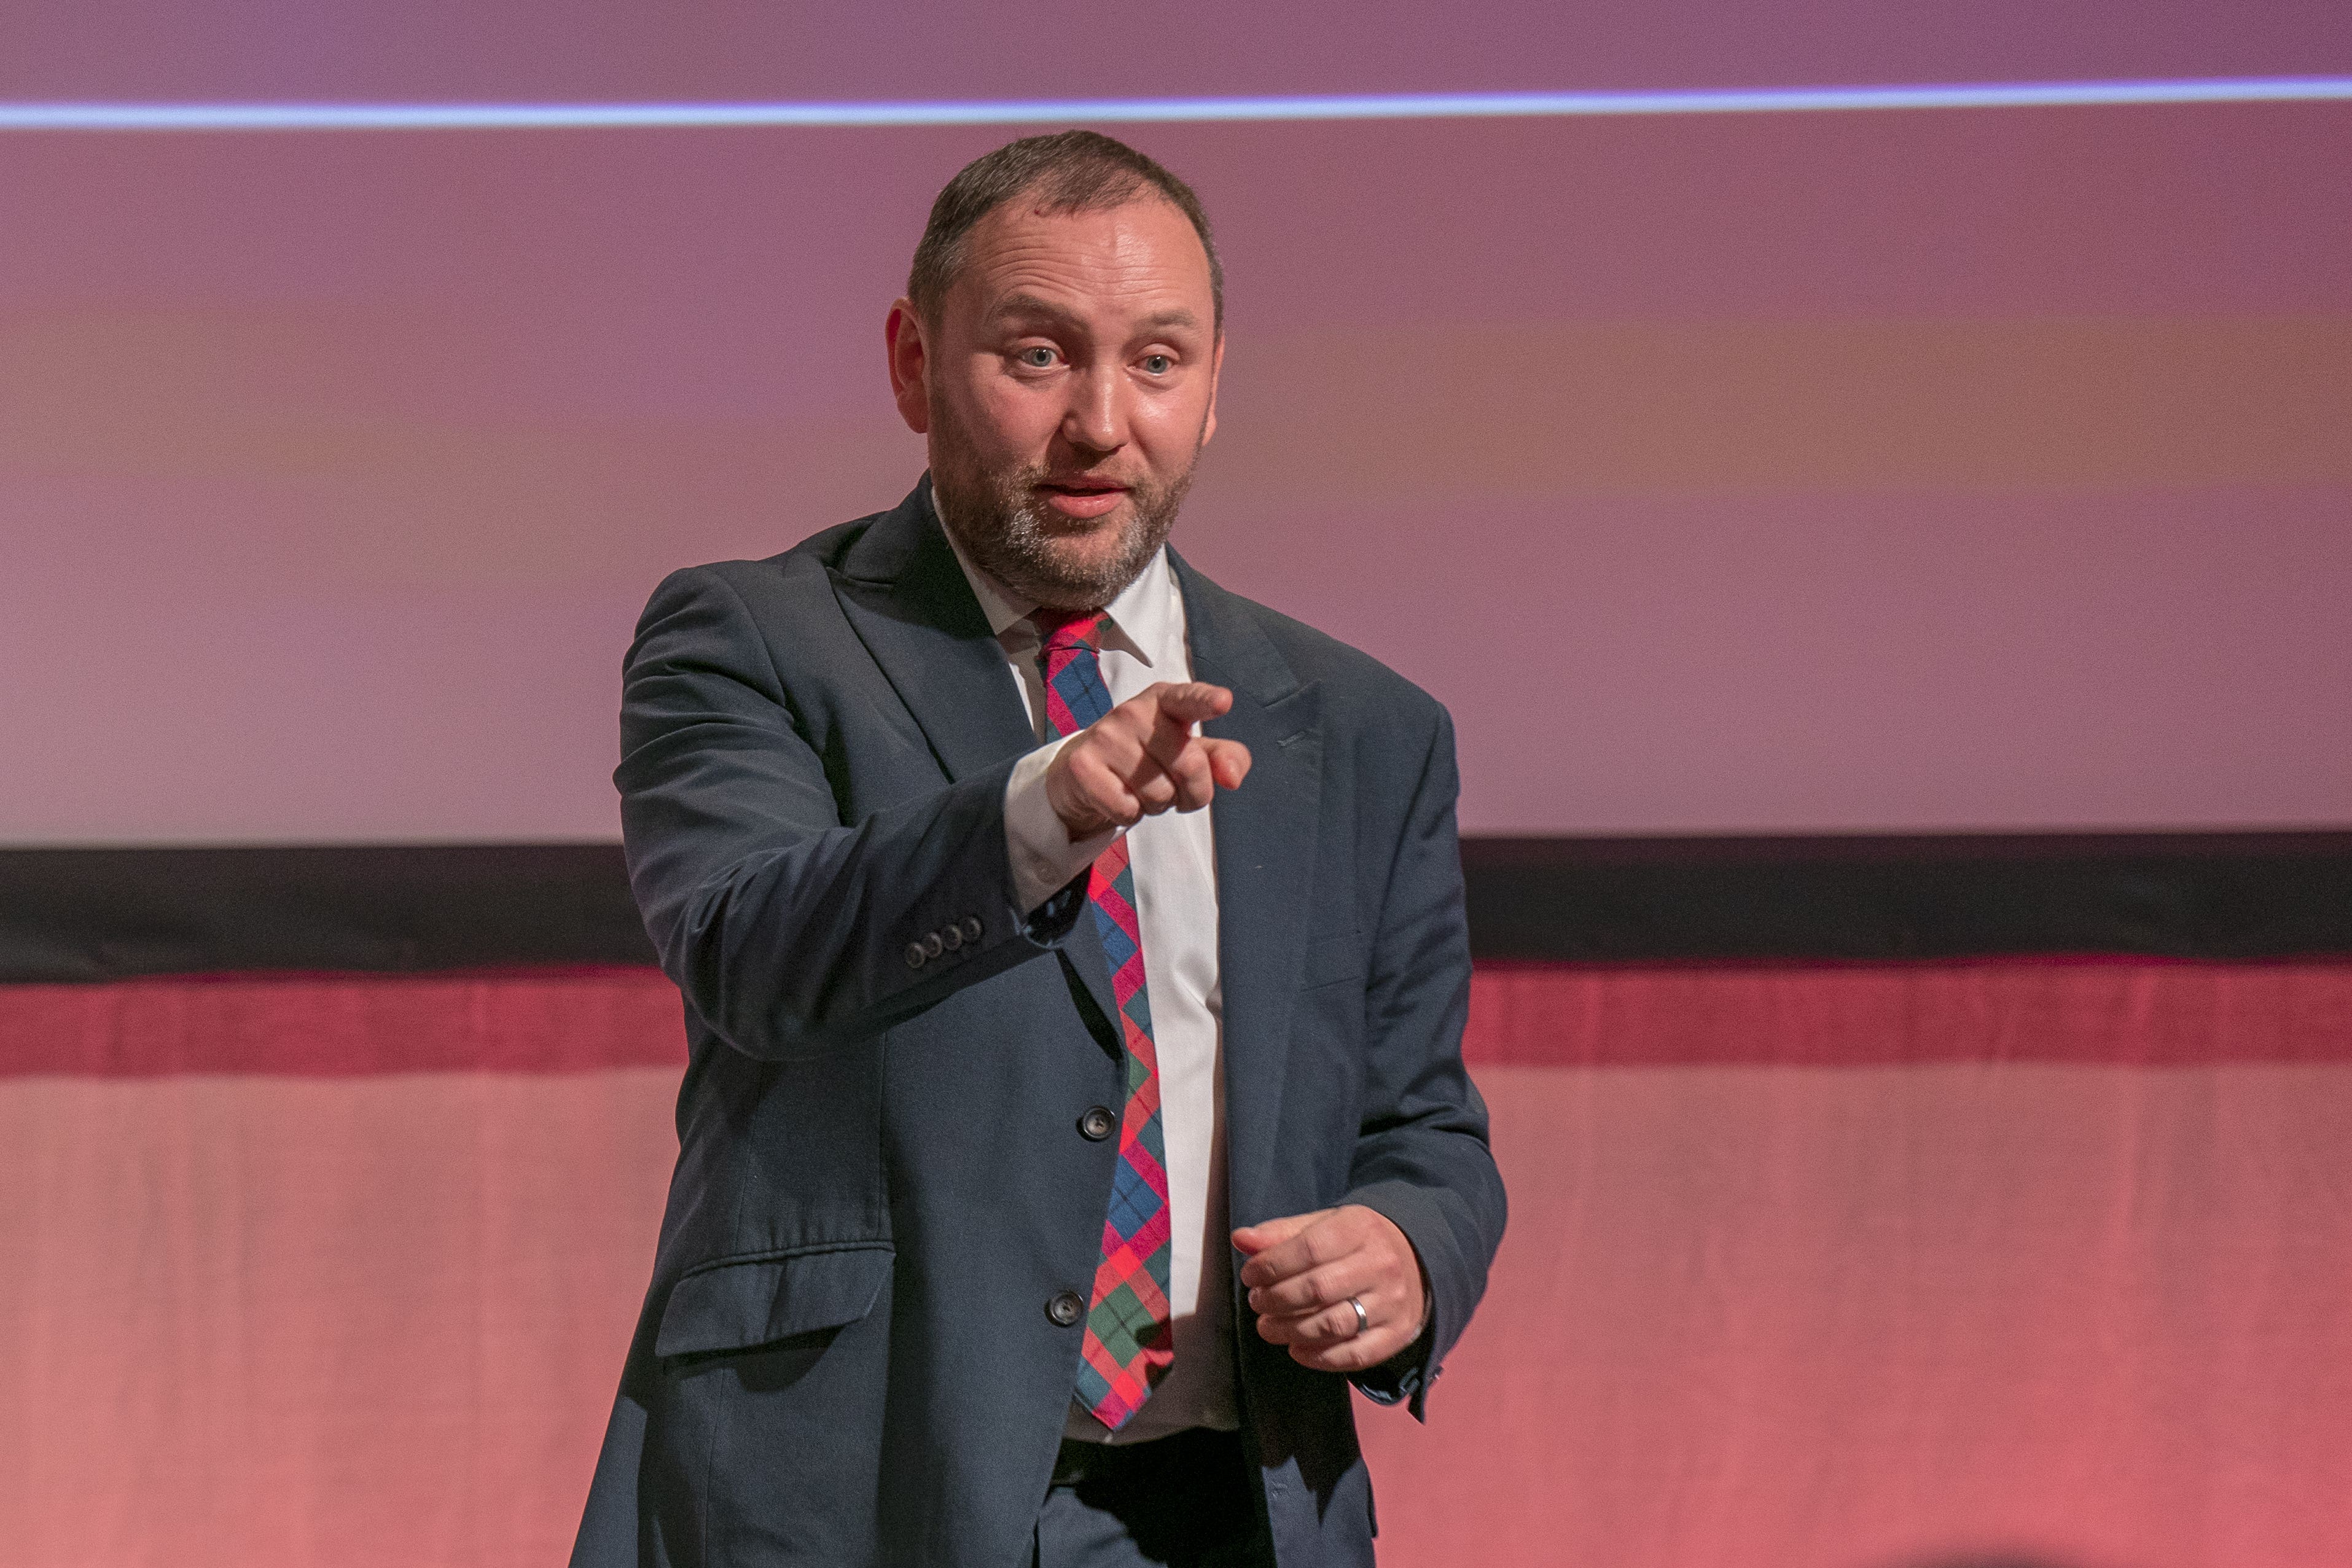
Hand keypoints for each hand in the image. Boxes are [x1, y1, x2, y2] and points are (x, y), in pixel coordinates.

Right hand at [1044, 681, 1252, 838]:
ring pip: (1159, 794)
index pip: (1188, 699)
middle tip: (1170, 785)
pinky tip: (1120, 796)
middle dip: (1190, 791)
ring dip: (1158, 804)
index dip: (1206, 701)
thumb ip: (1224, 758)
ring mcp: (1105, 736)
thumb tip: (1233, 778)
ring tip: (1141, 787)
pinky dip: (1131, 813)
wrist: (1085, 770)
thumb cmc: (1147, 757)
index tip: (1224, 701)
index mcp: (1165, 700)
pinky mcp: (1082, 765)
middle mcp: (1133, 711)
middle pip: (1190, 767)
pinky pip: (1128, 810)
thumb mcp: (1190, 752)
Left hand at [1233, 1205, 1427, 1373]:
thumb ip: (1281, 1234)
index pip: (1309, 1249)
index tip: (1250, 1275)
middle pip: (1318, 1289)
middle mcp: (1381, 1265)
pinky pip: (1356, 1355)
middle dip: (1276, 1300)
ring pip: (1333, 1324)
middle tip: (1258, 1303)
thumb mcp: (1324, 1225)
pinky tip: (1297, 1349)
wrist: (1418, 1257)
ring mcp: (1392, 1302)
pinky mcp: (1398, 1334)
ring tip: (1269, 1327)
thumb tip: (1241, 1239)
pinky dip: (1320, 1357)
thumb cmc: (1356, 1242)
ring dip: (1291, 1330)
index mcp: (1360, 1229)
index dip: (1271, 1265)